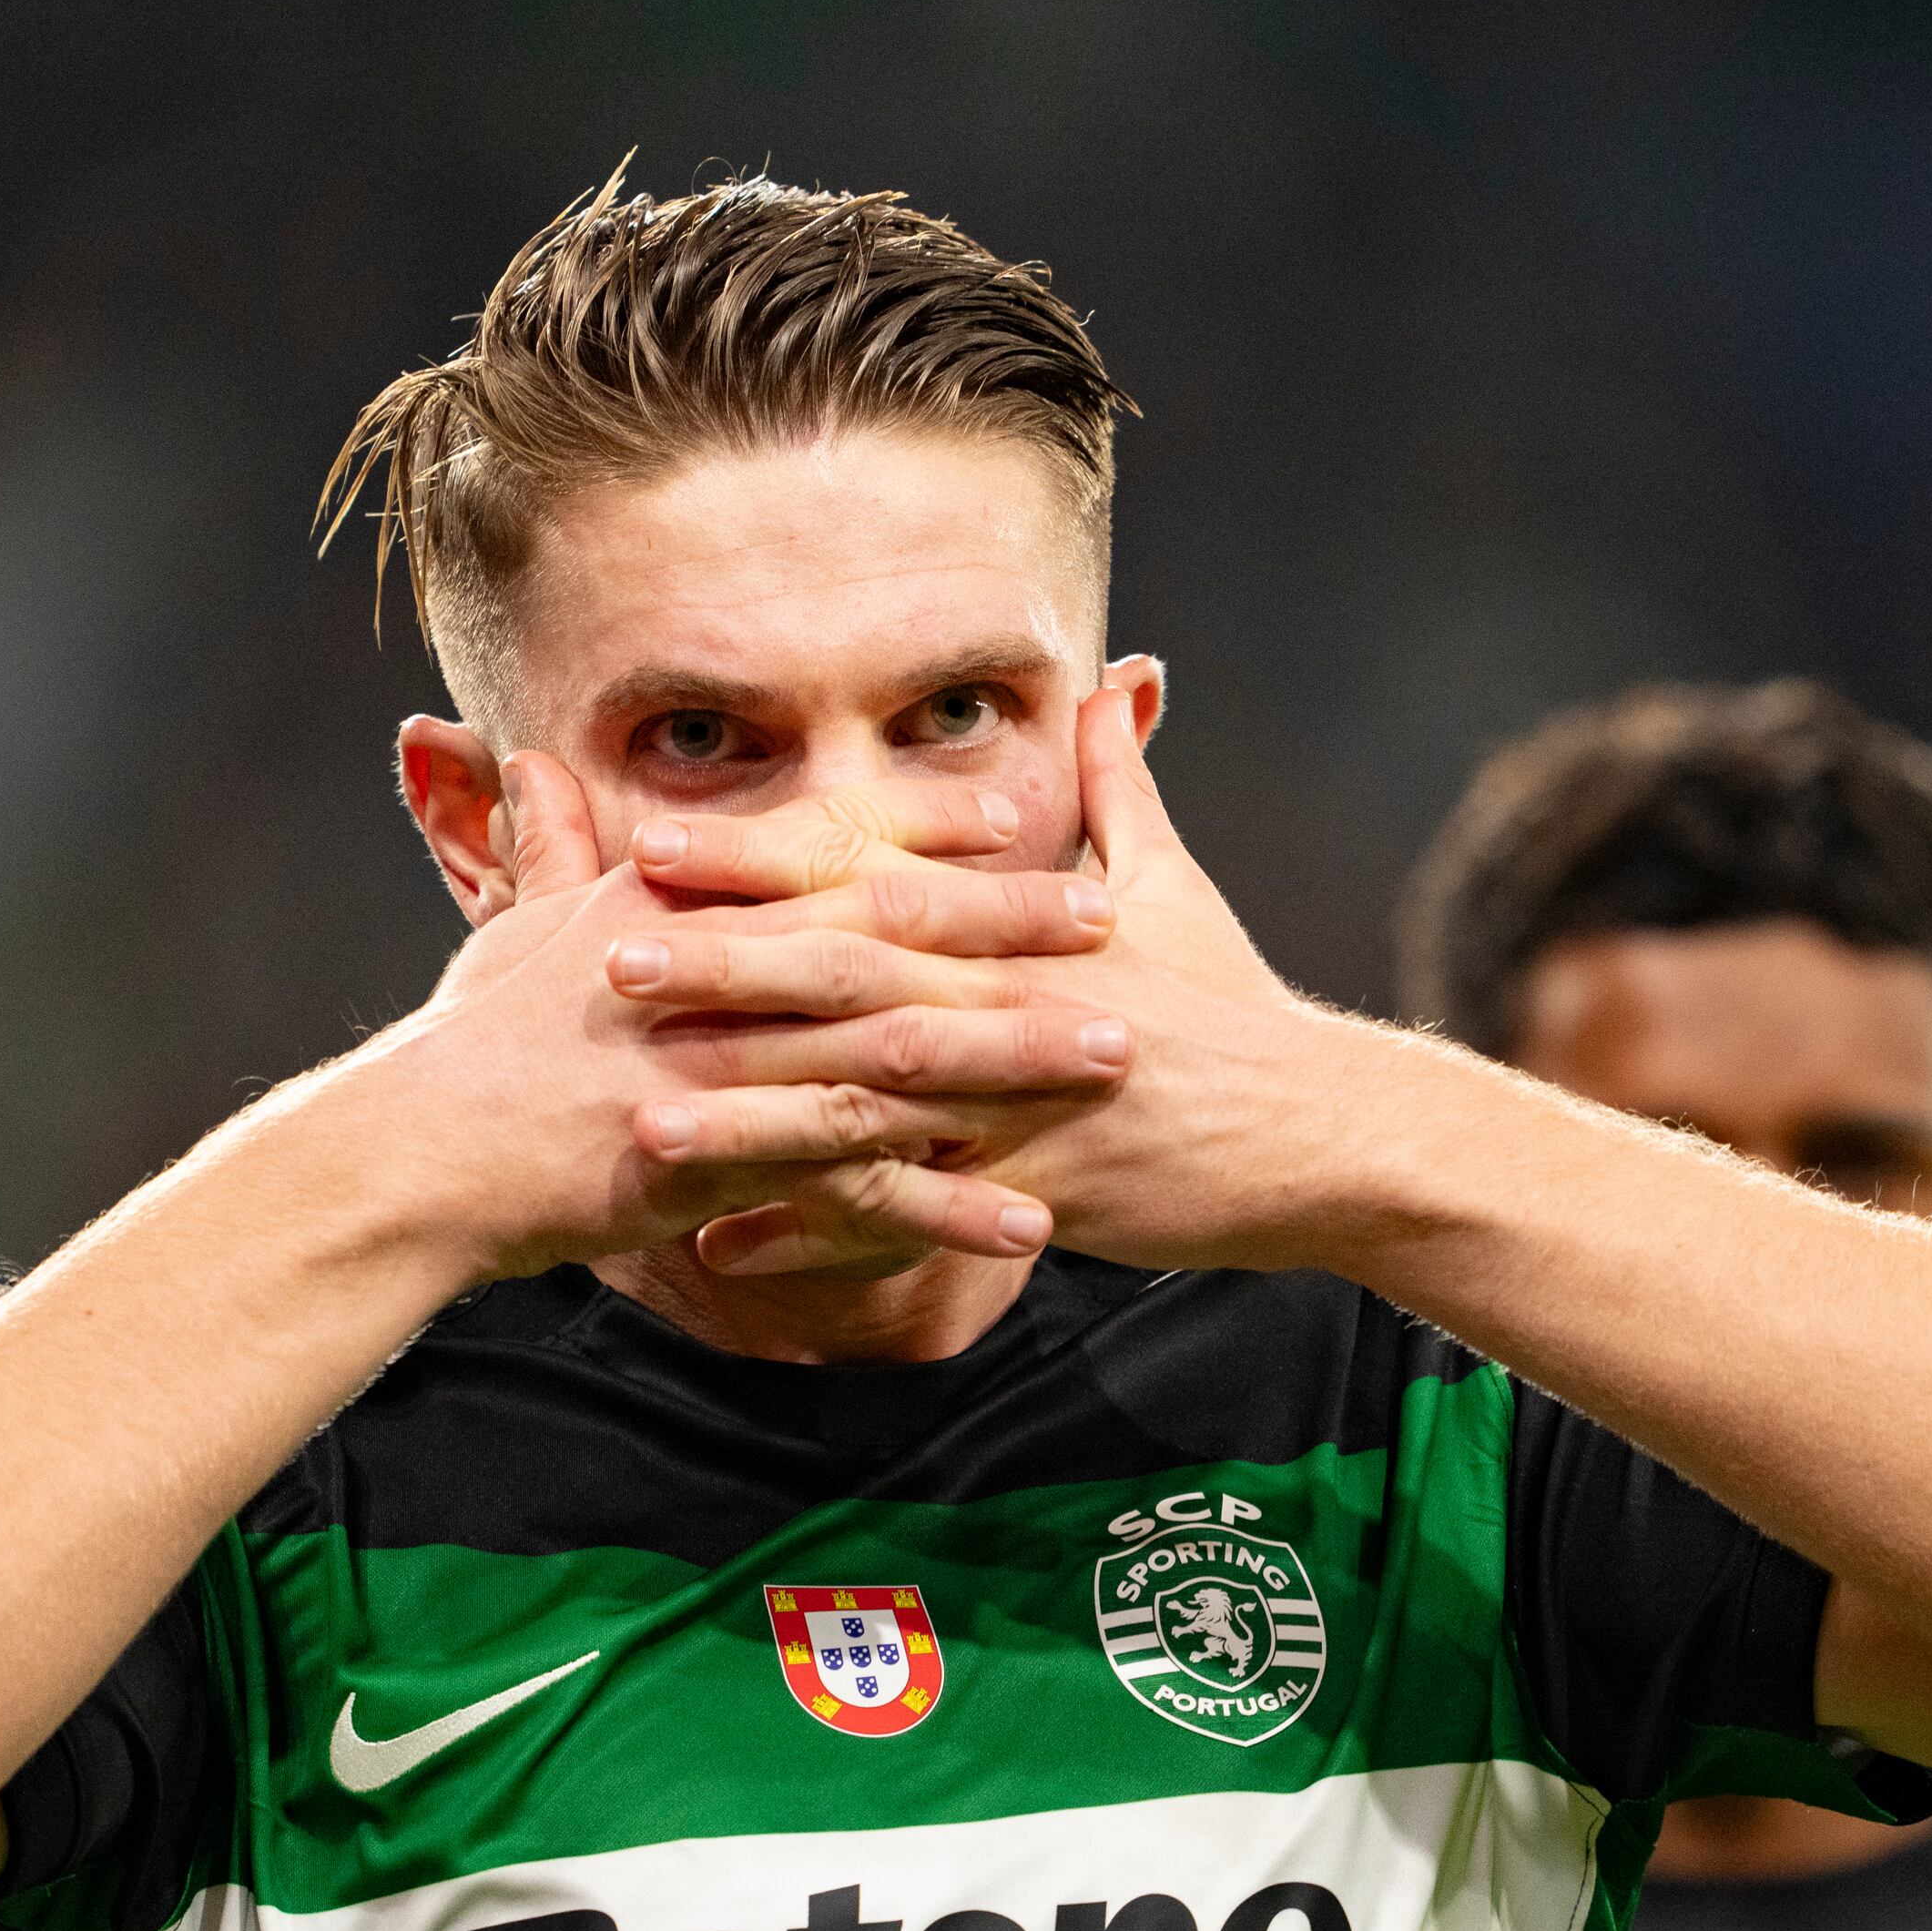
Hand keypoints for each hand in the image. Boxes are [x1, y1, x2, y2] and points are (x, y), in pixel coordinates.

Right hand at [378, 752, 1133, 1279]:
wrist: (423, 1155)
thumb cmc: (468, 1041)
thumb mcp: (512, 923)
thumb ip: (548, 845)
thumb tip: (526, 762)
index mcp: (680, 904)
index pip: (825, 848)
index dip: (925, 829)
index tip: (1015, 816)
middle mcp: (720, 973)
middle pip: (894, 937)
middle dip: (1009, 927)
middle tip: (1113, 918)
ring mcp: (731, 1071)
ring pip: (904, 1053)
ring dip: (1017, 1057)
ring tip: (1116, 1056)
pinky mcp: (733, 1169)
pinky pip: (866, 1187)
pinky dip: (953, 1206)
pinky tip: (1034, 1221)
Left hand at [615, 689, 1351, 1273]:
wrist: (1324, 1132)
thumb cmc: (1238, 1008)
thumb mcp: (1173, 884)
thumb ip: (1120, 784)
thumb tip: (1119, 678)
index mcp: (1016, 927)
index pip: (866, 879)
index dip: (760, 862)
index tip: (656, 845)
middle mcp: (1005, 1004)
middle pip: (847, 981)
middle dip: (725, 972)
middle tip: (607, 965)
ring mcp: (1019, 1103)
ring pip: (864, 1107)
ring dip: (747, 1120)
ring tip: (636, 1128)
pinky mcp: (1038, 1193)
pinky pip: (906, 1219)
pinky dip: (814, 1240)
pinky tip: (723, 1252)